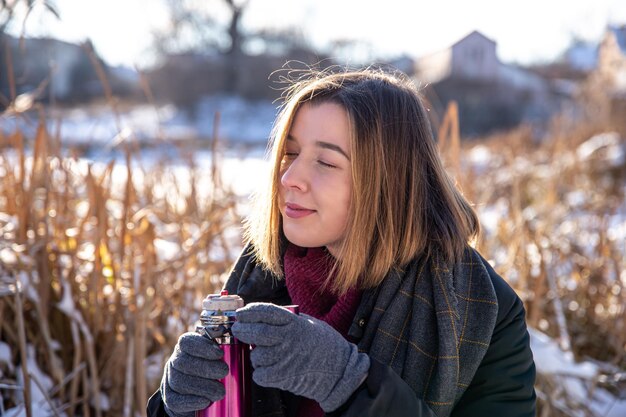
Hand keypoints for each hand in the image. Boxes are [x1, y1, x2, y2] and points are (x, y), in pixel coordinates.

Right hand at [160, 332, 228, 416]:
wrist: (195, 394)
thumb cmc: (213, 370)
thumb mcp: (218, 356)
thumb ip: (229, 347)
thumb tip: (249, 343)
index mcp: (186, 347)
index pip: (187, 342)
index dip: (202, 346)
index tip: (219, 353)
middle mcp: (175, 361)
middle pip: (184, 362)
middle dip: (206, 368)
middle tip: (224, 372)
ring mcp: (170, 379)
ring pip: (180, 382)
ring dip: (202, 387)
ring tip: (220, 392)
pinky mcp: (170, 398)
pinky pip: (175, 399)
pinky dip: (191, 401)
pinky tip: (205, 402)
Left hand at [231, 303, 369, 411]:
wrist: (340, 371)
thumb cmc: (325, 345)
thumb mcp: (309, 323)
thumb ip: (288, 320)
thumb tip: (262, 317)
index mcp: (295, 323)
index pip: (266, 311)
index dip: (250, 311)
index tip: (241, 314)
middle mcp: (289, 339)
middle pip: (256, 332)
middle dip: (242, 330)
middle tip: (238, 330)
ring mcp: (286, 358)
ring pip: (257, 356)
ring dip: (256, 356)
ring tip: (266, 355)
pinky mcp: (284, 377)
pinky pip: (261, 375)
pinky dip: (261, 373)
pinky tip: (268, 370)